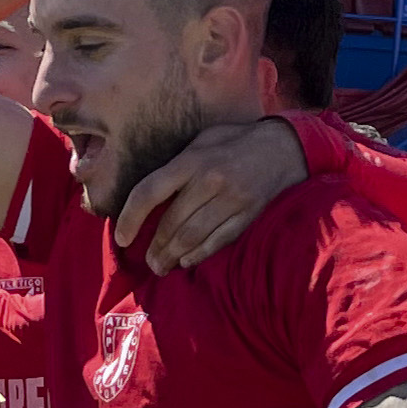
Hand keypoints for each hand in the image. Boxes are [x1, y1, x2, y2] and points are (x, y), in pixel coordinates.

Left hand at [113, 116, 305, 272]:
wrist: (284, 148)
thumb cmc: (235, 142)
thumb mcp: (201, 141)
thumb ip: (177, 165)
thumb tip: (149, 195)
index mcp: (192, 160)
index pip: (150, 192)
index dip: (130, 218)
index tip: (122, 237)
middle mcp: (210, 181)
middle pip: (171, 223)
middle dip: (155, 247)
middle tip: (147, 261)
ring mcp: (231, 200)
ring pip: (192, 237)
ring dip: (172, 257)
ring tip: (161, 266)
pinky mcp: (248, 215)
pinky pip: (218, 241)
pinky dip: (199, 255)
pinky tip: (187, 261)